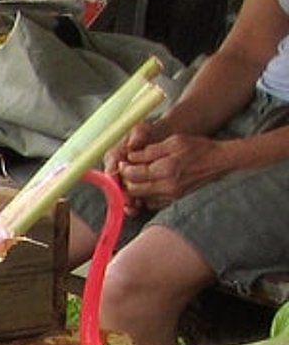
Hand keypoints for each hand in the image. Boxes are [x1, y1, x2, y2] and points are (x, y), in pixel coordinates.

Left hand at [113, 130, 228, 209]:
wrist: (220, 162)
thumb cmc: (198, 148)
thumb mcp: (175, 141)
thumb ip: (150, 150)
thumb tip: (130, 157)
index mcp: (166, 169)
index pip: (134, 174)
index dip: (124, 169)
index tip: (123, 163)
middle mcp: (167, 186)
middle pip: (134, 189)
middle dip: (126, 180)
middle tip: (126, 171)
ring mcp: (171, 196)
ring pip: (140, 197)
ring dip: (134, 188)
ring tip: (137, 177)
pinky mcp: (174, 201)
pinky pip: (151, 202)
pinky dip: (145, 195)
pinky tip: (149, 184)